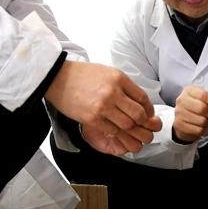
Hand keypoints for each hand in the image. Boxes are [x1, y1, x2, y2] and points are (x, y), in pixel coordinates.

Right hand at [46, 61, 161, 154]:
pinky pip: (112, 131)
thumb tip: (138, 101)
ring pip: (127, 125)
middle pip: (138, 114)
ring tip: (135, 135)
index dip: (149, 110)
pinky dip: (118, 134)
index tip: (148, 115)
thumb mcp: (108, 72)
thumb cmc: (82, 75)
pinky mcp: (92, 118)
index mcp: (119, 79)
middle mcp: (113, 92)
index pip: (142, 98)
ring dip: (133, 133)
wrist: (58, 78)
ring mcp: (103, 106)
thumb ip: (124, 85)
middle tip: (145, 129)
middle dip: (145, 125)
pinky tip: (118, 132)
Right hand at [173, 85, 207, 142]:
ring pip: (201, 121)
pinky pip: (198, 130)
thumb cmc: (196, 107)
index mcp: (189, 91)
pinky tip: (202, 127)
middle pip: (202, 108)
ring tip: (206, 120)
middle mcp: (182, 101)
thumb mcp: (204, 98)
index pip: (203, 95)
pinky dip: (204, 130)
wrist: (183, 118)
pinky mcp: (180, 125)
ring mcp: (179, 114)